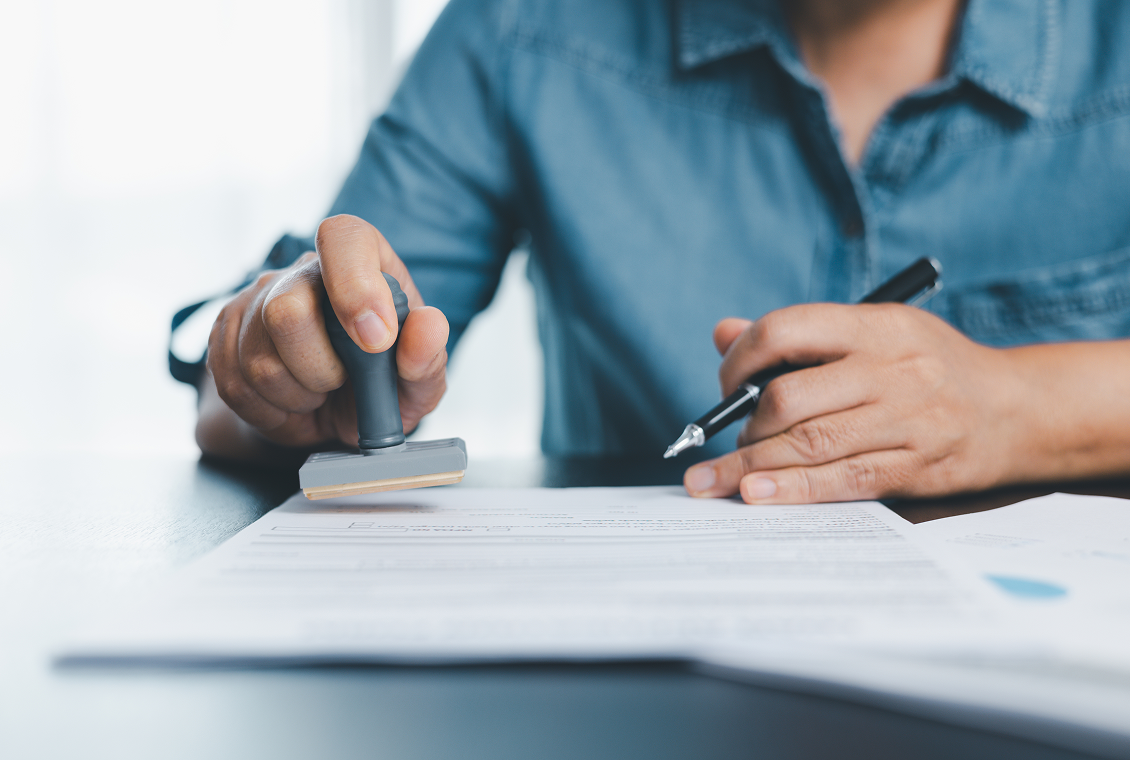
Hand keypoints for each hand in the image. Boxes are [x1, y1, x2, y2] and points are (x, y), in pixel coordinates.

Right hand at [203, 215, 448, 451]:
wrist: (337, 411)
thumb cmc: (386, 383)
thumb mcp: (420, 379)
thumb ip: (428, 355)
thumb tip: (428, 326)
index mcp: (361, 259)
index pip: (343, 238)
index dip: (354, 285)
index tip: (376, 341)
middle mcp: (301, 273)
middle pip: (286, 310)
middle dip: (320, 369)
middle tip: (342, 381)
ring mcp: (254, 300)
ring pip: (258, 361)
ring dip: (298, 396)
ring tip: (319, 392)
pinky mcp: (223, 335)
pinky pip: (234, 386)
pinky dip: (270, 411)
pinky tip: (292, 402)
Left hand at [683, 303, 1027, 503]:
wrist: (1019, 409)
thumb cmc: (929, 368)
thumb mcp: (875, 331)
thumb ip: (801, 335)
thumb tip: (722, 334)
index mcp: (875, 326)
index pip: (787, 330)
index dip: (741, 359)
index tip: (725, 384)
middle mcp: (892, 369)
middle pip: (790, 397)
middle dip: (744, 425)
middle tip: (730, 440)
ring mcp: (908, 419)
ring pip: (810, 444)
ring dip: (753, 465)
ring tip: (718, 481)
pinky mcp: (917, 466)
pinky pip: (842, 480)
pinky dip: (793, 489)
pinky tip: (758, 494)